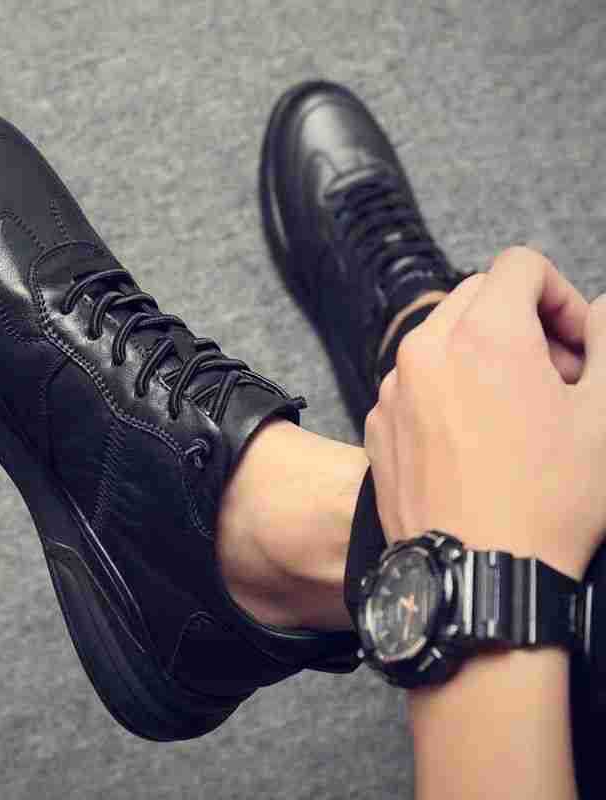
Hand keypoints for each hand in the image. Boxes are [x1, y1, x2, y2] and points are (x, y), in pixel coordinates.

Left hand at [364, 245, 605, 580]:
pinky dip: (445, 390)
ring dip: (482, 356)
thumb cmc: (546, 504)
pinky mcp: (377, 424)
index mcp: (484, 336)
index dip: (560, 295)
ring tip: (515, 411)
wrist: (476, 576)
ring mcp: (393, 389)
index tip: (576, 341)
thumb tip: (599, 310)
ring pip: (441, 340)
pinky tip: (474, 438)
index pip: (519, 265)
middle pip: (477, 297)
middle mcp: (426, 353)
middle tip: (556, 376)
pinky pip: (413, 382)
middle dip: (522, 322)